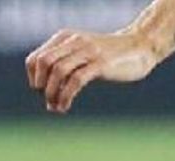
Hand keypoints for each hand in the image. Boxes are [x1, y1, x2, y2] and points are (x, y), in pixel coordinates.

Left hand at [25, 29, 157, 113]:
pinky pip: (76, 81)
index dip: (33, 79)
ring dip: (52, 93)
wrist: (141, 47)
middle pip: (44, 63)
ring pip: (58, 71)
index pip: (35, 59)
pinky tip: (65, 107)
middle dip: (41, 86)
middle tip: (48, 100)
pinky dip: (66, 96)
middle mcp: (74, 41)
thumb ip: (65, 69)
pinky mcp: (100, 64)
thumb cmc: (109, 56)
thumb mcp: (82, 55)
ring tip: (56, 107)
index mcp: (65, 38)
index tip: (41, 91)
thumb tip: (47, 100)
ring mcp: (88, 52)